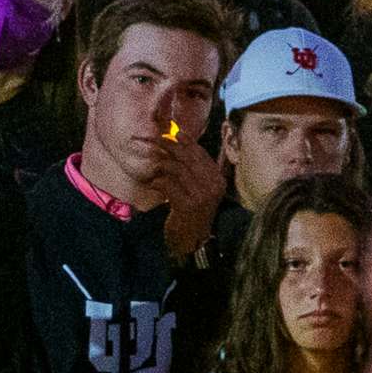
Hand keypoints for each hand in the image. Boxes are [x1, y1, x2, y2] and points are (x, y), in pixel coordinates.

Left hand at [146, 134, 228, 261]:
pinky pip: (169, 184)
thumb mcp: (199, 189)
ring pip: (178, 169)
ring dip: (162, 166)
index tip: (173, 133)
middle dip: (171, 146)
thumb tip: (180, 143)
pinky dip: (158, 182)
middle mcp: (213, 186)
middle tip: (156, 141)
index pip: (201, 154)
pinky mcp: (187, 205)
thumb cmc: (192, 212)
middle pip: (189, 157)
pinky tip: (153, 184)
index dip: (186, 141)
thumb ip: (194, 170)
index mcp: (218, 180)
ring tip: (154, 168)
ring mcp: (202, 196)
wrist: (192, 239)